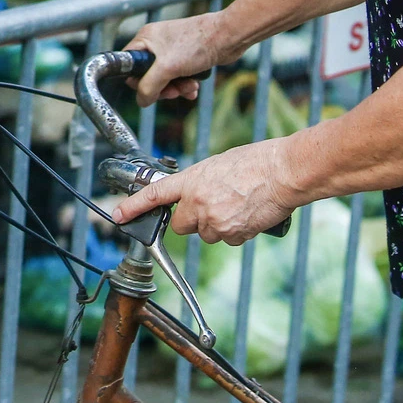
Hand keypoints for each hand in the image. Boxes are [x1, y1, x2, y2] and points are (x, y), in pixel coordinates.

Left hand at [110, 139, 297, 244]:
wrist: (283, 172)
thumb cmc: (256, 162)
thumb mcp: (218, 165)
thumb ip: (200, 183)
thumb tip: (195, 197)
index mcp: (192, 180)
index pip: (155, 195)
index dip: (134, 207)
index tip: (119, 216)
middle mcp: (198, 202)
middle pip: (181, 226)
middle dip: (192, 220)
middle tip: (213, 206)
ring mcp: (214, 221)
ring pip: (206, 234)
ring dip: (217, 226)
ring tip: (238, 205)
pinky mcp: (233, 234)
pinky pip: (228, 239)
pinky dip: (236, 231)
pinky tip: (248, 214)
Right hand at [124, 14, 235, 105]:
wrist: (228, 37)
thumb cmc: (198, 44)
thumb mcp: (167, 68)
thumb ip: (149, 87)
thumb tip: (142, 101)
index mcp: (146, 39)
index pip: (129, 65)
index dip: (138, 81)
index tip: (152, 89)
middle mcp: (156, 43)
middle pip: (148, 75)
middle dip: (162, 88)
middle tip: (174, 91)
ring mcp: (172, 50)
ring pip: (165, 78)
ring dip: (176, 88)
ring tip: (189, 87)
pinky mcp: (186, 56)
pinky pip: (179, 76)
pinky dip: (185, 84)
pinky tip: (194, 88)